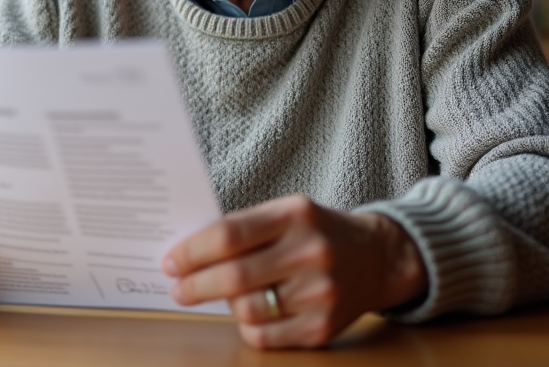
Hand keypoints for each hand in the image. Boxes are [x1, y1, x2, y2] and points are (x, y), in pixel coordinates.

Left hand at [163, 194, 427, 348]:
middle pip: (234, 277)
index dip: (192, 251)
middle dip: (195, 285)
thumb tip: (188, 254)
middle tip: (177, 288)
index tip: (170, 261)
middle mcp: (311, 253)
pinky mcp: (324, 328)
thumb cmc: (317, 232)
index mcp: (296, 215)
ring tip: (226, 294)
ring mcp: (320, 293)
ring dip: (226, 305)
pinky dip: (248, 326)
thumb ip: (244, 228)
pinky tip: (250, 312)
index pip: (229, 235)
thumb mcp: (287, 212)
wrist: (377, 258)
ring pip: (246, 310)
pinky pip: (264, 336)